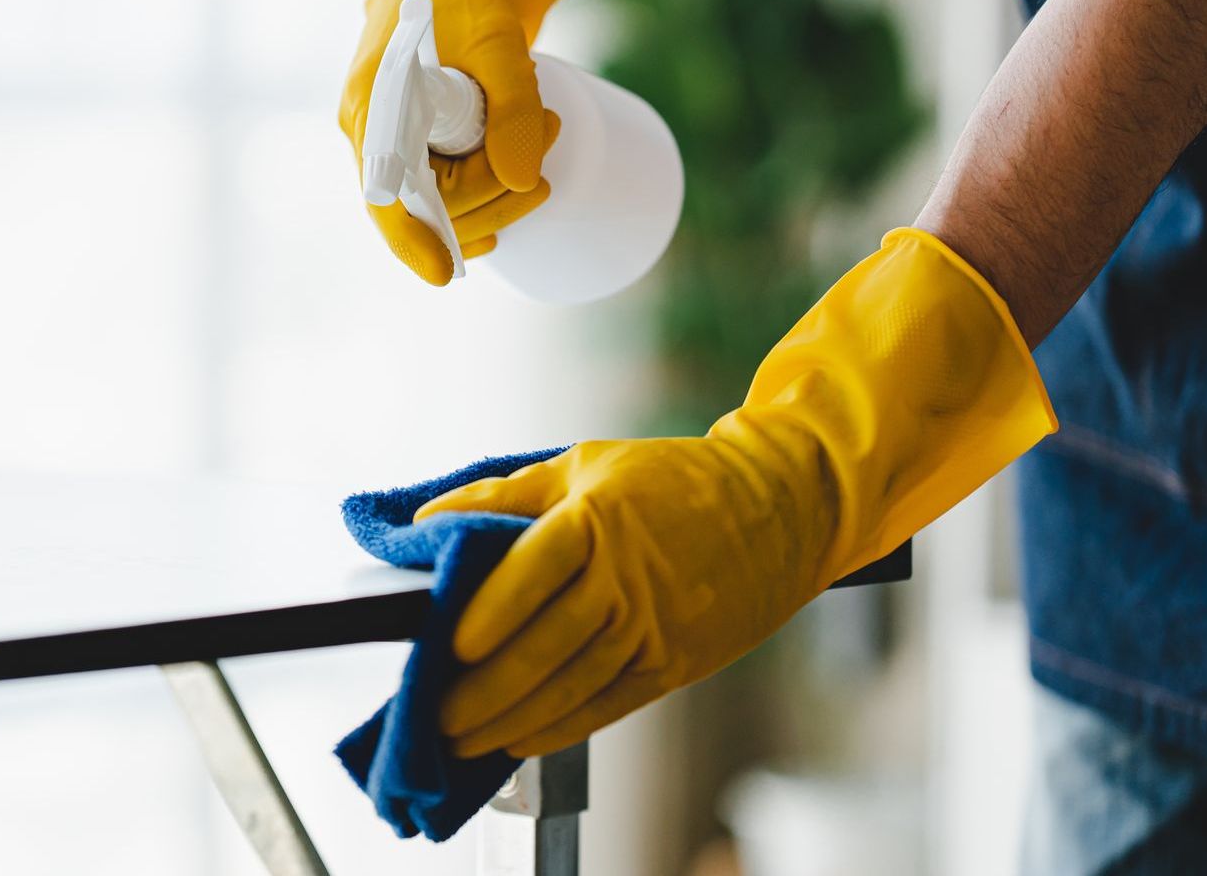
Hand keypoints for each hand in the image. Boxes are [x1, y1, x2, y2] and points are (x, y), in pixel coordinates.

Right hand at [338, 0, 589, 284]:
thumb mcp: (499, 39)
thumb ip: (511, 105)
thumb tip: (522, 180)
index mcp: (373, 106)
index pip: (386, 196)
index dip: (415, 240)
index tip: (451, 273)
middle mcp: (373, 129)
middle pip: (423, 206)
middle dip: (489, 200)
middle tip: (548, 159)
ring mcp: (395, 135)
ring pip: (437, 201)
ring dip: (494, 195)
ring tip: (548, 137)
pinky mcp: (420, 135)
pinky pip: (441, 188)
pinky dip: (480, 199)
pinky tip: (513, 203)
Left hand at [416, 435, 825, 757]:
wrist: (780, 508)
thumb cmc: (671, 481)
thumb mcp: (584, 464)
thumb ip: (502, 495)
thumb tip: (426, 517)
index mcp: (598, 519)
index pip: (535, 570)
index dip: (492, 610)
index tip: (450, 643)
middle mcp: (627, 578)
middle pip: (547, 643)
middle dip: (486, 688)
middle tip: (435, 713)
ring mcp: (654, 627)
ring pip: (573, 684)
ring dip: (512, 718)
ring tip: (461, 738)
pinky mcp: (675, 663)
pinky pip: (610, 705)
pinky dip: (561, 728)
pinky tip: (518, 741)